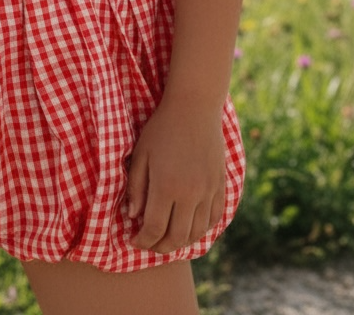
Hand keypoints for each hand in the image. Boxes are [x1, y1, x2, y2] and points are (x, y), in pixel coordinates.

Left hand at [125, 96, 225, 253]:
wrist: (195, 107)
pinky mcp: (220, 185)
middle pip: (176, 237)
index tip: (133, 240)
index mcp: (166, 186)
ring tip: (167, 237)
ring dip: (181, 241)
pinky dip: (202, 229)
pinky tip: (190, 225)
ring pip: (197, 232)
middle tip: (149, 244)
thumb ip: (135, 187)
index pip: (153, 229)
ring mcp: (208, 191)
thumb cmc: (162, 128)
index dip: (142, 241)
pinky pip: (214, 218)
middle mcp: (190, 194)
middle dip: (160, 247)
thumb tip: (133, 216)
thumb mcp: (140, 154)